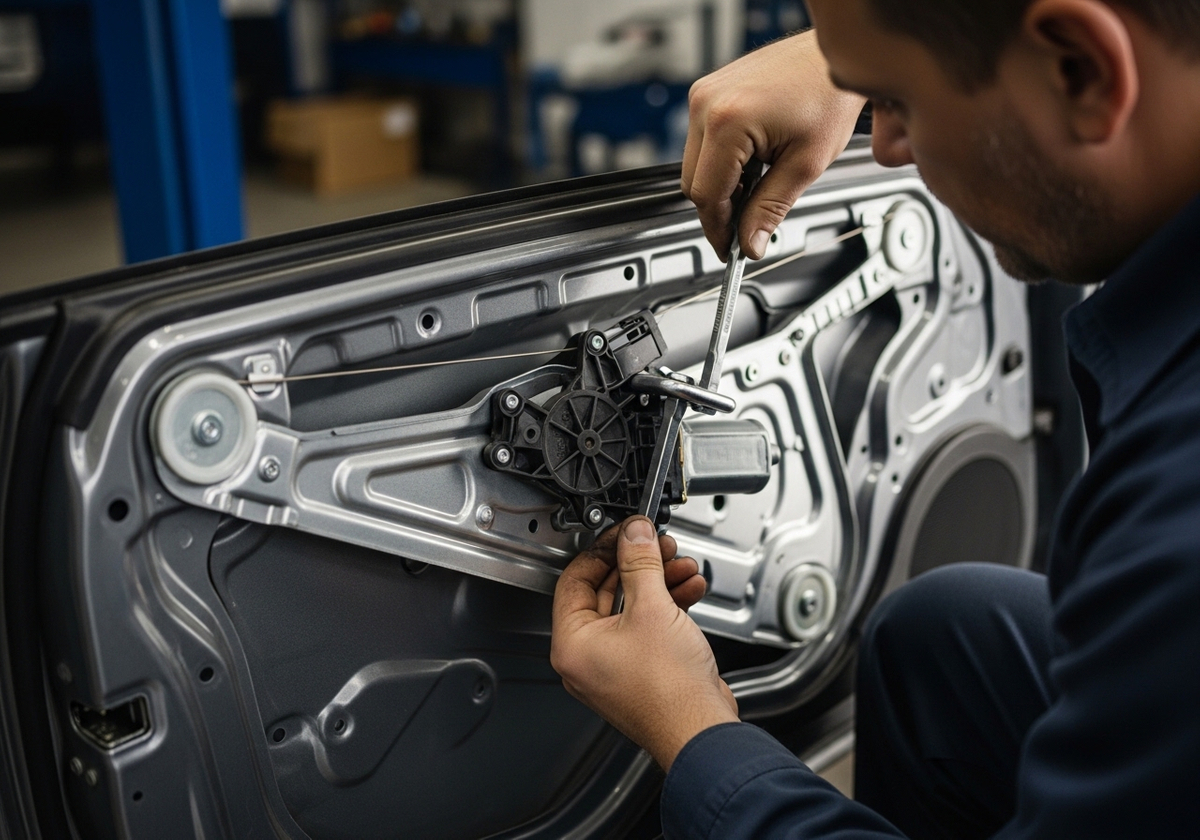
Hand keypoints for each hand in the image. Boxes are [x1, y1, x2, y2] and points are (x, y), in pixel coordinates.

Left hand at [551, 517, 738, 770]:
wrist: (702, 731)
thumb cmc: (668, 692)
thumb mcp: (652, 609)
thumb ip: (641, 563)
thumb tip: (634, 535)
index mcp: (572, 644)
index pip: (575, 580)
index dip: (603, 550)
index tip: (625, 533)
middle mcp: (587, 658)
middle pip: (607, 592)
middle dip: (638, 565)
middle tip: (657, 545)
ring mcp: (614, 666)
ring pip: (631, 608)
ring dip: (659, 582)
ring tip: (681, 566)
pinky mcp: (641, 672)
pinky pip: (647, 627)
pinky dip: (667, 606)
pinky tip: (689, 590)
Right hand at [682, 30, 865, 259]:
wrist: (830, 55)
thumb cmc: (826, 93)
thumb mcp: (805, 164)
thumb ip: (771, 209)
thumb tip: (750, 243)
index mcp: (727, 121)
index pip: (706, 195)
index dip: (718, 229)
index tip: (732, 249)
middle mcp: (706, 104)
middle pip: (693, 183)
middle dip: (721, 208)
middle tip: (750, 223)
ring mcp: (703, 95)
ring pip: (695, 165)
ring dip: (722, 184)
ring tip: (761, 181)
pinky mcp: (707, 92)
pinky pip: (702, 143)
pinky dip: (723, 162)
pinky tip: (753, 161)